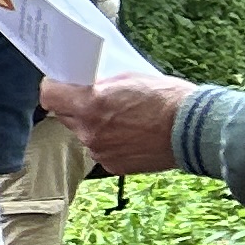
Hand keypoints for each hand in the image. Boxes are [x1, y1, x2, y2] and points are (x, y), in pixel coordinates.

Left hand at [40, 70, 187, 173]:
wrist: (196, 131)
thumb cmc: (168, 99)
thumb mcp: (130, 78)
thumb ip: (100, 85)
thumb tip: (85, 86)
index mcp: (90, 104)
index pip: (49, 96)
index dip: (54, 88)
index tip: (60, 85)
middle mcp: (89, 130)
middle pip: (65, 116)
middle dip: (76, 107)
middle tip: (97, 101)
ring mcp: (100, 150)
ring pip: (84, 134)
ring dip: (95, 126)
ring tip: (124, 120)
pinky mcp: (112, 166)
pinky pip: (101, 151)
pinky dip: (111, 144)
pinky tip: (132, 136)